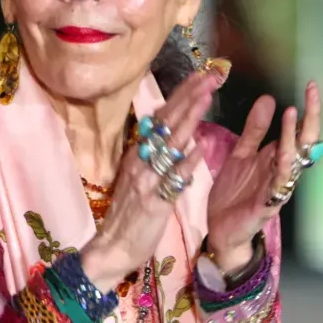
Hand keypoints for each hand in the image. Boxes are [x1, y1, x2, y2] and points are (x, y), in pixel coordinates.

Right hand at [81, 69, 219, 287]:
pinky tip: (199, 148)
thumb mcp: (138, 176)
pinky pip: (172, 180)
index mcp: (137, 153)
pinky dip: (186, 163)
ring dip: (190, 119)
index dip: (182, 95)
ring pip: (170, 145)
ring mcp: (146, 180)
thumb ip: (154, 155)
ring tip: (207, 97)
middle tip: (211, 75)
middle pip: (167, 123)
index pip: (162, 117)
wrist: (112, 248)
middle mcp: (140, 161)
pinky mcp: (154, 202)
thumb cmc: (128, 214)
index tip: (201, 74)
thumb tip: (172, 131)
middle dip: (190, 97)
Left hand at [205, 81, 320, 274]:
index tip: (310, 86)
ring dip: (293, 138)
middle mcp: (282, 172)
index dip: (307, 109)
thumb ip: (255, 130)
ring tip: (292, 114)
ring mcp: (277, 189)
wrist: (221, 230)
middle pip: (304, 143)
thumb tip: (269, 99)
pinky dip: (281, 169)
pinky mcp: (266, 205)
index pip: (299, 130)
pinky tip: (283, 154)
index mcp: (277, 158)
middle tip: (312, 92)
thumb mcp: (241, 154)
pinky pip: (278, 186)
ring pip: (293, 162)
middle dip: (310, 117)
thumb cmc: (235, 194)